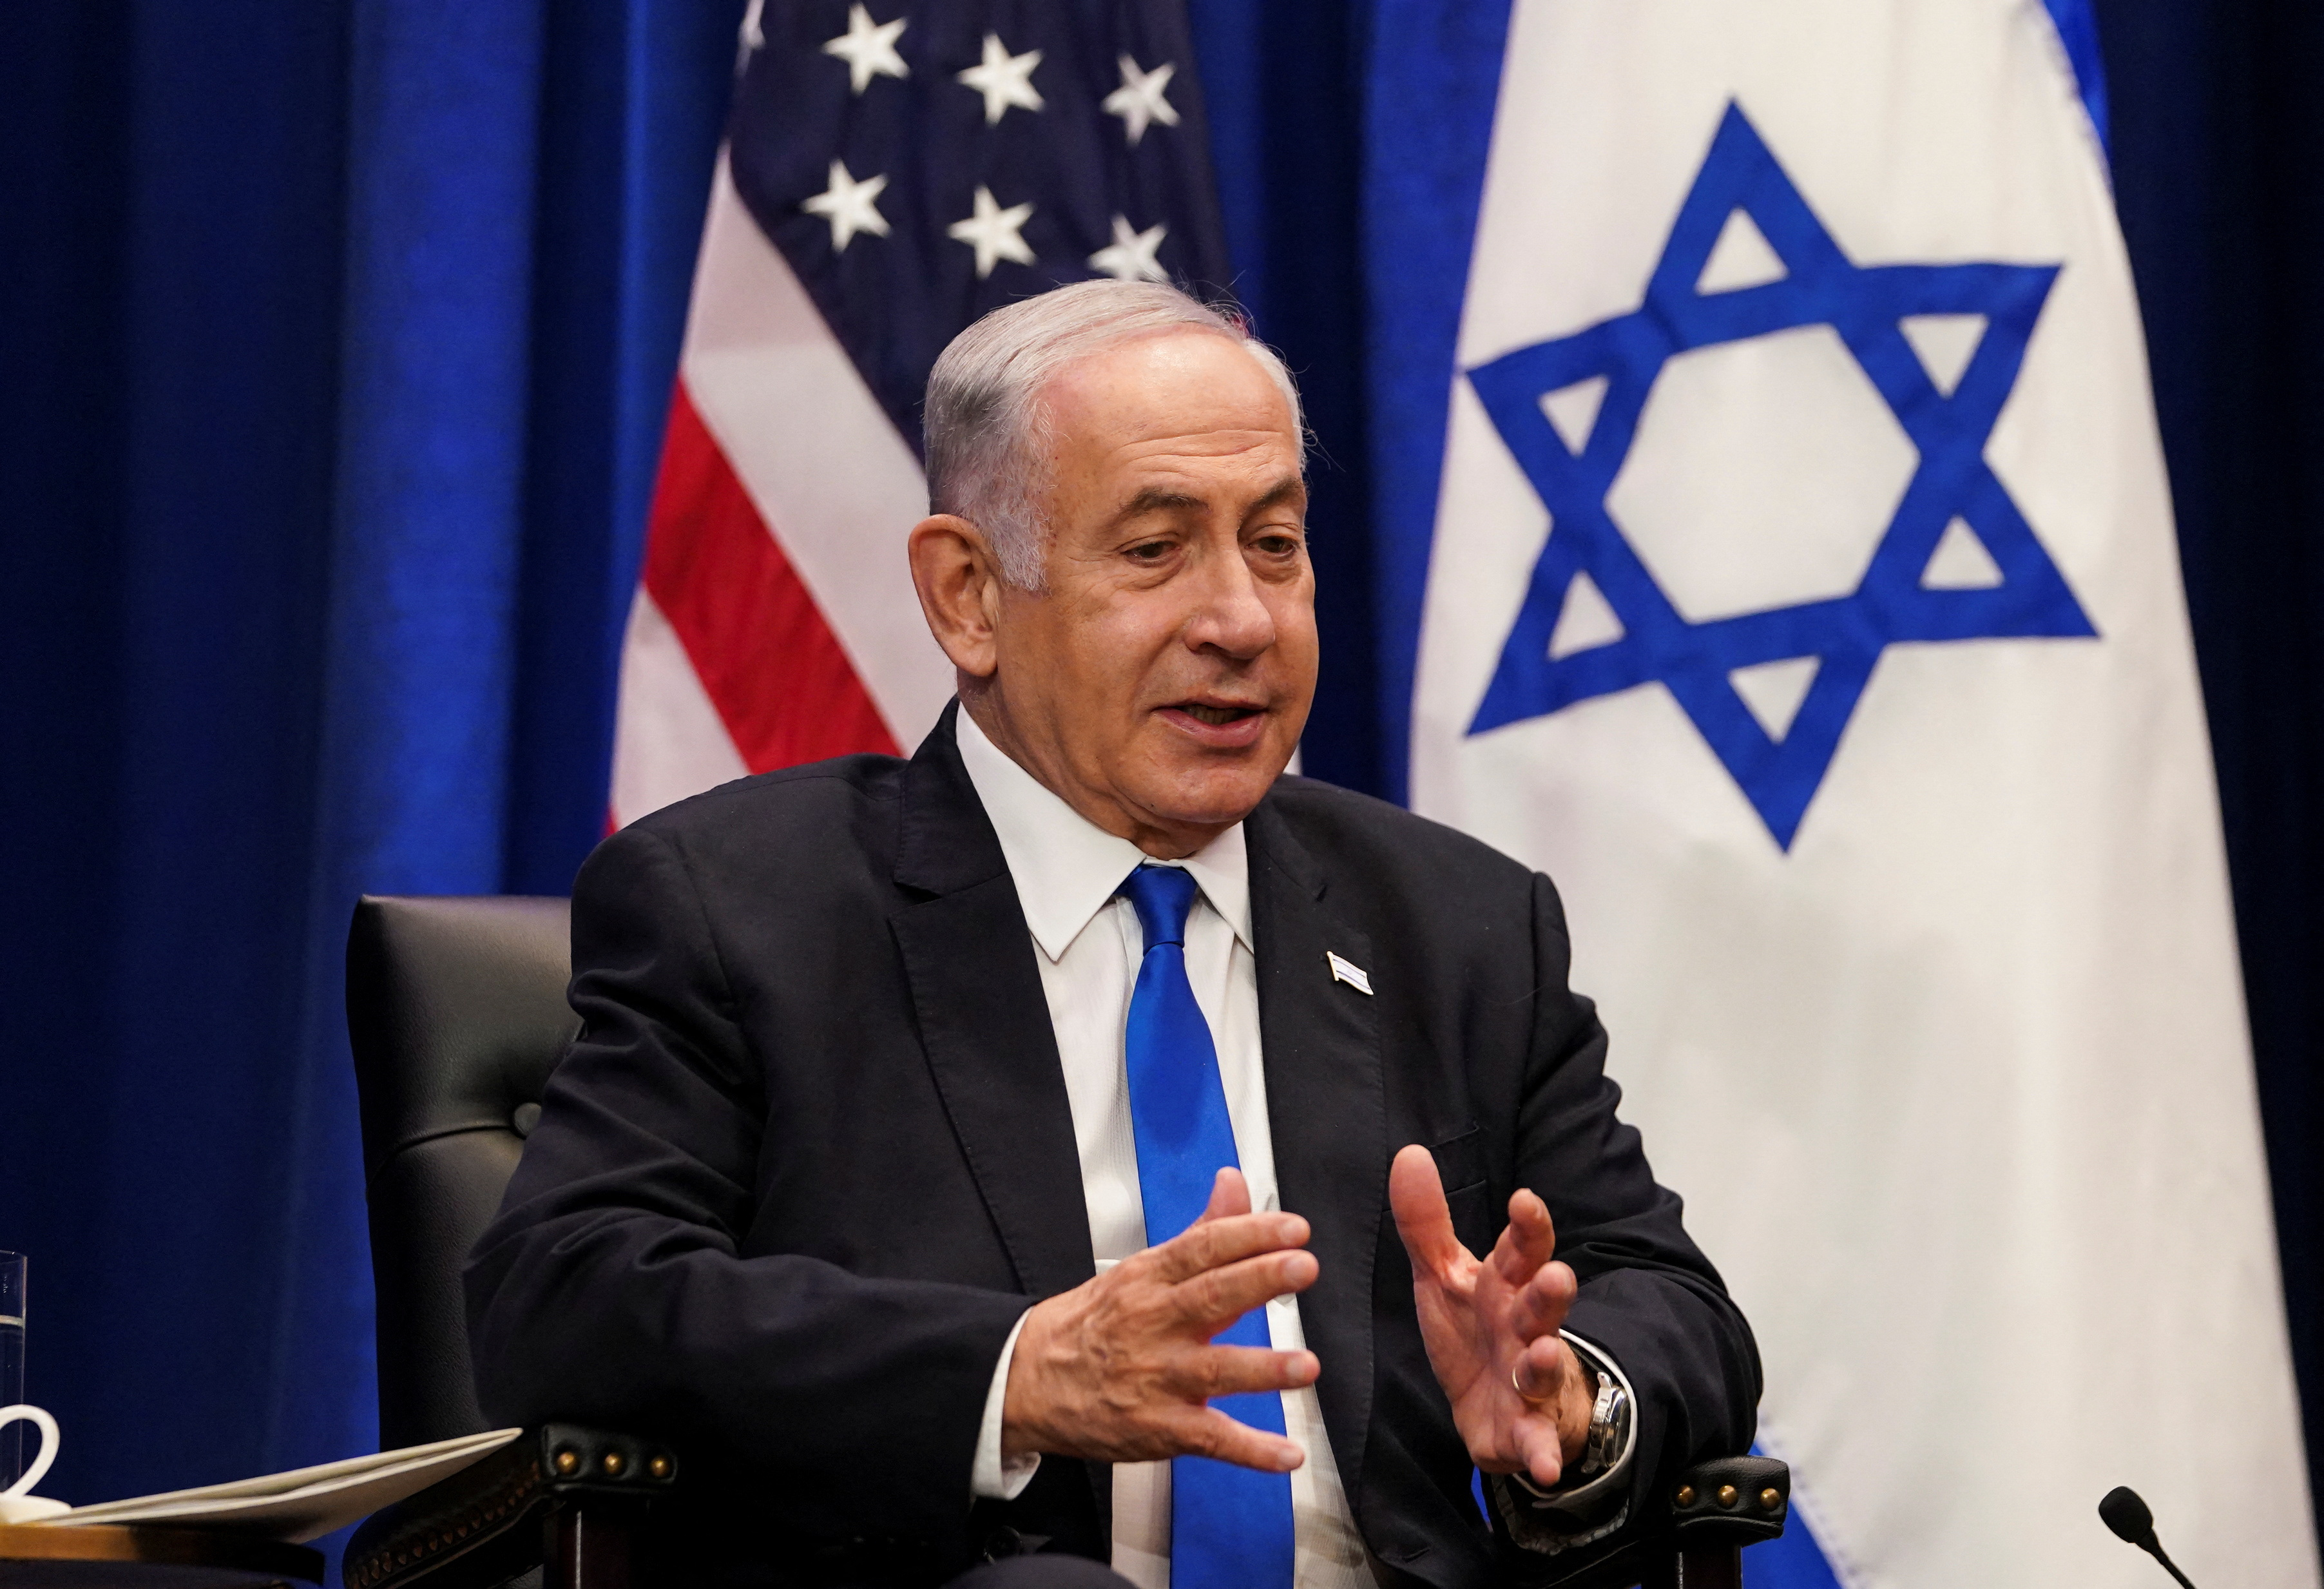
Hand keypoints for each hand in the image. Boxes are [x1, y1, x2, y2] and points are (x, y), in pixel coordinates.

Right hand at [1001, 1168, 1319, 1470]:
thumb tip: (1234, 1184)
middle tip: (1303, 1267)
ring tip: (1305, 1365)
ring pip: (1214, 1371)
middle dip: (1259, 1281)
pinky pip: (1210, 1439)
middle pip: (1210, 1297)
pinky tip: (1285, 1454)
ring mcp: (1157, 1379)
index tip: (1293, 1229)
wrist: (1027, 1382)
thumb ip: (1201, 1230)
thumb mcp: (1141, 1270)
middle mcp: (1154, 1325)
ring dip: (1262, 1369)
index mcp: (1149, 1280)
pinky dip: (1250, 1450)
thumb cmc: (1093, 1324)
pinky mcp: (1159, 1428)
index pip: (1203, 1248)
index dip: (1249, 1235)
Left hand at [1389, 1144, 1593, 1488]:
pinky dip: (1543, 1454)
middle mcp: (1525, 1328)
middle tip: (1557, 1274)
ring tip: (1543, 1354)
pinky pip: (1536, 1441)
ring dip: (1546, 1363)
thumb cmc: (1474, 1330)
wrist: (1489, 1404)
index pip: (1521, 1249)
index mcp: (1505, 1286)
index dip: (1527, 1226)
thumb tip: (1408, 1153)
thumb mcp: (1444, 1275)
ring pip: (1543, 1368)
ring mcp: (1530, 1380)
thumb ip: (1426, 1222)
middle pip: (1542, 1305)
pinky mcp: (1524, 1430)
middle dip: (1551, 1291)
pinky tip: (1546, 1467)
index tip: (1524, 1200)